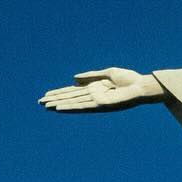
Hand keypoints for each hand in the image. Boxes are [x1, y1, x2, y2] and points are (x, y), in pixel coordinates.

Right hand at [39, 67, 162, 111]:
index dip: (60, 93)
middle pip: (70, 98)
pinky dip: (70, 107)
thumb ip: (90, 76)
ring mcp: (96, 101)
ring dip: (59, 104)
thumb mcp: (107, 73)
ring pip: (73, 103)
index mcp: (94, 88)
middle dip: (56, 99)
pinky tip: (59, 108)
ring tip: (45, 106)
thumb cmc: (129, 79)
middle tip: (40, 102)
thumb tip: (73, 79)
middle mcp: (94, 96)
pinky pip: (82, 106)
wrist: (141, 86)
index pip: (73, 92)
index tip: (47, 95)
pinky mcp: (101, 105)